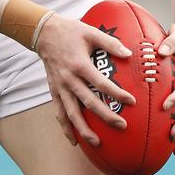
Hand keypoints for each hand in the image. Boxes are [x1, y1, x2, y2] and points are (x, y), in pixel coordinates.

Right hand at [35, 14, 135, 146]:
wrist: (43, 33)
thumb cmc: (70, 31)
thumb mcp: (91, 33)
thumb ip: (110, 43)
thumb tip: (129, 53)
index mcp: (80, 65)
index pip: (101, 83)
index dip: (116, 93)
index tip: (131, 101)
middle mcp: (69, 79)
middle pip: (89, 102)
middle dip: (106, 116)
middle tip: (122, 125)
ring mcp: (60, 87)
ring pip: (72, 113)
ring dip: (84, 129)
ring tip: (97, 143)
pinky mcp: (54, 90)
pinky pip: (59, 112)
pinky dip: (65, 127)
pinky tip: (74, 140)